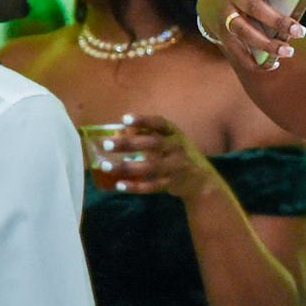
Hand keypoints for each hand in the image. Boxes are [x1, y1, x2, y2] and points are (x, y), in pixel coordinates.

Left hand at [94, 116, 213, 201]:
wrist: (199, 179)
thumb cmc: (176, 153)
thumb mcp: (167, 139)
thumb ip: (145, 135)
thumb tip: (117, 132)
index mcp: (174, 133)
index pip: (159, 123)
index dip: (143, 121)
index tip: (124, 119)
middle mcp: (176, 147)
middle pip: (153, 144)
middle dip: (129, 143)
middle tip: (107, 144)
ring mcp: (175, 166)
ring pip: (150, 166)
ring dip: (126, 166)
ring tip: (106, 166)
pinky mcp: (171, 183)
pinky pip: (152, 186)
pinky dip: (135, 186)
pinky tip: (119, 185)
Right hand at [197, 0, 305, 71]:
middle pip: (255, 8)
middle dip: (278, 21)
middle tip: (300, 31)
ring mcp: (225, 15)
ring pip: (246, 33)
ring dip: (268, 45)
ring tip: (288, 51)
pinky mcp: (222, 34)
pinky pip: (238, 52)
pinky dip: (255, 62)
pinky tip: (273, 65)